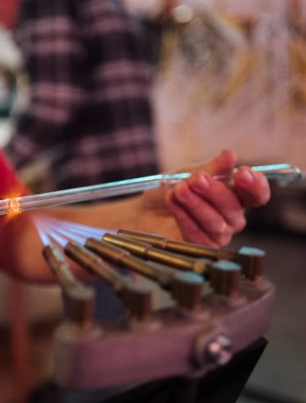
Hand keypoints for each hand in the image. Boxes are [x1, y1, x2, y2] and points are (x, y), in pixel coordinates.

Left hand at [143, 150, 270, 246]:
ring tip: (178, 190)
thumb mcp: (190, 173)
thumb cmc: (172, 189)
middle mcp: (231, 216)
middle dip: (214, 191)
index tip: (241, 173)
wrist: (145, 209)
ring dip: (195, 203)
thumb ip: (211, 168)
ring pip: (215, 222)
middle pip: (234, 207)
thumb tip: (230, 155)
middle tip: (195, 179)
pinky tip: (171, 201)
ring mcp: (218, 233)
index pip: (257, 194)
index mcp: (235, 195)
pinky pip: (197, 233)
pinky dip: (183, 215)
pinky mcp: (200, 246)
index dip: (254, 185)